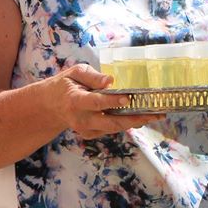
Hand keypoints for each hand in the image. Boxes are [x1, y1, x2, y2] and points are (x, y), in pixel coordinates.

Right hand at [47, 64, 163, 137]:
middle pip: (110, 122)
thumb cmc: (66, 84)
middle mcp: (81, 119)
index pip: (96, 102)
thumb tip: (110, 80)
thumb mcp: (75, 73)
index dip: (112, 101)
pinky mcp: (91, 134)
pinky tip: (143, 116)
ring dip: (136, 122)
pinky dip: (127, 123)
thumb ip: (92, 76)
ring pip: (114, 128)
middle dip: (135, 118)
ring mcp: (86, 129)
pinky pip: (112, 129)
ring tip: (156, 114)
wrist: (51, 106)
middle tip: (155, 113)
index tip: (128, 98)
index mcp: (75, 100)